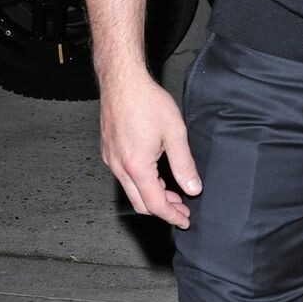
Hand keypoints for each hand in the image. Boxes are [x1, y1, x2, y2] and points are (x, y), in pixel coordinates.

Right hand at [98, 65, 202, 226]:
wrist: (122, 81)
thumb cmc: (147, 102)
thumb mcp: (175, 133)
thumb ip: (184, 164)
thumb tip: (193, 188)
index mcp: (137, 167)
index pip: (155, 204)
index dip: (172, 216)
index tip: (185, 220)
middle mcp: (120, 167)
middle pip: (141, 203)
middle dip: (163, 210)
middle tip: (183, 209)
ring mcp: (111, 159)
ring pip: (132, 190)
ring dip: (153, 196)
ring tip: (174, 193)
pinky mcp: (109, 151)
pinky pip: (125, 177)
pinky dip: (142, 183)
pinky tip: (156, 176)